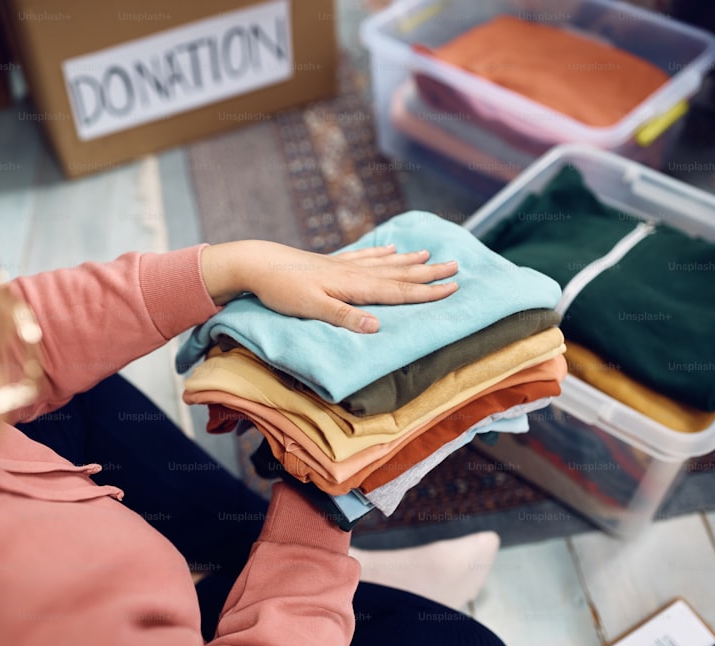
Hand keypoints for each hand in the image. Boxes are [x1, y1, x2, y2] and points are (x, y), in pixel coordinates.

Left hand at [200, 240, 458, 332]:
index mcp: (353, 286)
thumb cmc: (282, 289)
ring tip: (430, 256)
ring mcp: (344, 265)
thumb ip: (344, 316)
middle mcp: (354, 272)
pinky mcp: (332, 262)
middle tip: (457, 267)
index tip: (453, 288)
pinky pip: (365, 256)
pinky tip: (391, 249)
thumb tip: (378, 326)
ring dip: (409, 262)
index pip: (398, 291)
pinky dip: (381, 253)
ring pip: (385, 263)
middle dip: (428, 274)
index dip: (426, 292)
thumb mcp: (311, 307)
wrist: (257, 263)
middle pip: (399, 274)